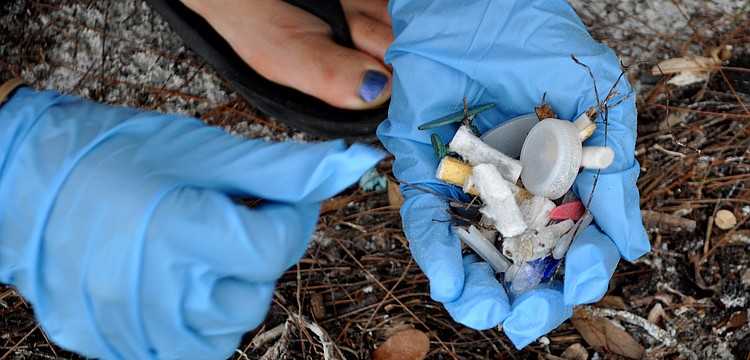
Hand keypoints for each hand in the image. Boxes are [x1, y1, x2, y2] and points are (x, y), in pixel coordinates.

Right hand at [0, 87, 382, 358]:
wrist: (28, 178)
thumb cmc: (113, 155)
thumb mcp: (204, 151)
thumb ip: (282, 170)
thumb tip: (349, 166)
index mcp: (176, 233)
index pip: (274, 246)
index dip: (291, 217)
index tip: (281, 198)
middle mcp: (152, 291)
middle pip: (254, 294)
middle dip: (260, 257)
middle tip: (234, 220)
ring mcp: (129, 325)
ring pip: (225, 330)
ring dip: (230, 290)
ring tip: (204, 249)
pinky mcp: (112, 343)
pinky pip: (184, 350)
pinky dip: (197, 320)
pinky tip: (184, 282)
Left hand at [377, 0, 648, 347]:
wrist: (473, 0)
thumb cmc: (538, 37)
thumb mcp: (599, 102)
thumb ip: (616, 173)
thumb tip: (631, 244)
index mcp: (562, 182)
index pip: (574, 242)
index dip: (579, 270)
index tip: (577, 282)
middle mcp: (515, 192)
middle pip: (521, 262)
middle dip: (526, 297)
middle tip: (526, 318)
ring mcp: (469, 187)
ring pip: (472, 255)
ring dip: (477, 291)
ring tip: (483, 310)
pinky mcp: (424, 171)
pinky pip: (425, 220)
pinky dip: (436, 251)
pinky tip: (448, 281)